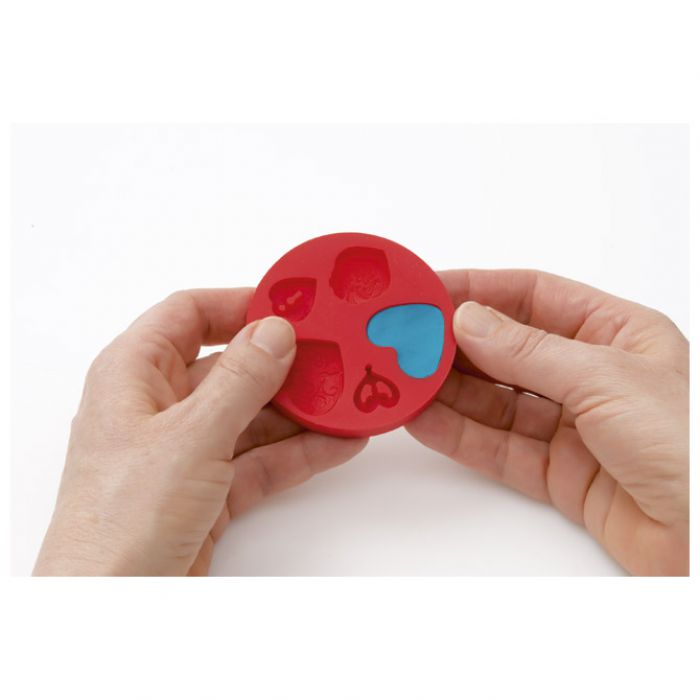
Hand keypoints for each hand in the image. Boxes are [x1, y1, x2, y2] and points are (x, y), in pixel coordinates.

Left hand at [34, 289, 366, 575]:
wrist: (112, 608)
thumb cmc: (120, 523)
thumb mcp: (190, 438)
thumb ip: (240, 381)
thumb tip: (276, 332)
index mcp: (133, 374)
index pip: (188, 314)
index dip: (239, 303)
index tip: (290, 304)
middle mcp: (158, 406)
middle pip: (229, 365)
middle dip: (282, 363)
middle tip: (331, 354)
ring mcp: (185, 448)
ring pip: (251, 414)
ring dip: (299, 410)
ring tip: (345, 399)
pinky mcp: (208, 488)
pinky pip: (260, 457)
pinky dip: (298, 452)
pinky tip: (336, 445)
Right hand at [406, 270, 688, 574]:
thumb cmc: (694, 446)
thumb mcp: (606, 378)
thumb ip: (529, 351)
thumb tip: (468, 320)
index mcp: (617, 333)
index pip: (533, 297)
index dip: (478, 290)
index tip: (428, 291)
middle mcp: (592, 376)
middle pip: (508, 350)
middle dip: (454, 345)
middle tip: (405, 340)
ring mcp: (574, 427)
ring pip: (497, 402)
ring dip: (449, 392)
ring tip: (405, 382)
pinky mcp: (560, 475)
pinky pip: (500, 449)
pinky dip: (461, 436)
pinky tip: (427, 421)